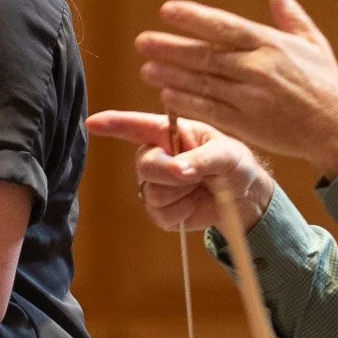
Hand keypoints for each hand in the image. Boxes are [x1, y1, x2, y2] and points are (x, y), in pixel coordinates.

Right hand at [85, 112, 275, 233]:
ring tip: (200, 187)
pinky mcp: (161, 210)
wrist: (244, 199)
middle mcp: (158, 155)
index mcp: (171, 133)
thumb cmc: (236, 164)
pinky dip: (181, 213)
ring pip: (153, 192)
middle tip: (194, 176)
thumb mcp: (227, 154)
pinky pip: (159, 214)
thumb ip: (202, 159)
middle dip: (168, 173)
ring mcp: (157, 184)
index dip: (113, 124)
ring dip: (181, 194)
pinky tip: (194, 204)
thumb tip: (178, 169)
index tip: (92, 123)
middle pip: (144, 165)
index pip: (136, 126)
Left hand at [136, 0, 337, 178]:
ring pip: (204, 83)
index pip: (225, 27)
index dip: (195, 18)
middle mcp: (259, 68)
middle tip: (143, 41)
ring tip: (147, 68)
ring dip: (172, 75)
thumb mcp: (314, 44)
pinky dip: (188, 102)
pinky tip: (167, 95)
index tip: (167, 11)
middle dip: (172, 47)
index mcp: (272, 44)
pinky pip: (211, 110)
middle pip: (207, 55)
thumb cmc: (326, 84)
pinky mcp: (248, 124)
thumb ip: (290, 15)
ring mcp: (252, 97)